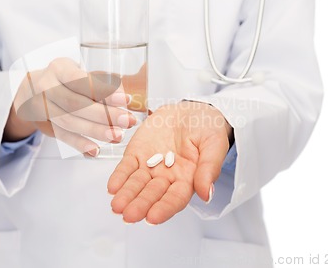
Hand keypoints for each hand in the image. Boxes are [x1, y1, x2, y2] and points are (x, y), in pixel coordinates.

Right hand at [3, 58, 136, 155]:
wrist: (31, 90)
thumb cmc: (65, 79)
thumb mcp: (78, 71)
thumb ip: (100, 82)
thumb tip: (125, 99)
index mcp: (58, 68)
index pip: (80, 80)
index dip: (103, 91)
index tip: (125, 99)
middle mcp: (46, 86)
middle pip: (75, 103)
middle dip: (104, 115)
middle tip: (127, 121)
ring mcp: (42, 107)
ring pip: (69, 121)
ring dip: (95, 131)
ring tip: (117, 136)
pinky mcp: (44, 123)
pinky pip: (62, 136)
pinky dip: (79, 144)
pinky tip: (95, 151)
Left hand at [107, 101, 232, 224]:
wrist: (191, 111)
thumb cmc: (207, 129)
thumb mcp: (215, 144)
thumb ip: (209, 168)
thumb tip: (207, 194)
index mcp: (188, 180)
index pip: (175, 198)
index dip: (164, 208)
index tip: (153, 217)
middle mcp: (167, 177)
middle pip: (152, 194)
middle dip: (140, 205)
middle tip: (129, 215)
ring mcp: (150, 167)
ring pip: (136, 184)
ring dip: (127, 195)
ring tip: (117, 205)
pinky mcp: (137, 153)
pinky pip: (126, 167)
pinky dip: (119, 177)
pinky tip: (112, 186)